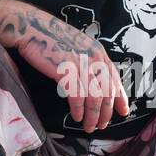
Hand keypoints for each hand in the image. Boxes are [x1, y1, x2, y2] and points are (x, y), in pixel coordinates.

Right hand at [13, 11, 128, 131]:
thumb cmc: (51, 38)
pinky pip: (77, 96)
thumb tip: (94, 82)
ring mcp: (80, 65)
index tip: (123, 111)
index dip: (120, 97)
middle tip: (102, 125)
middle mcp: (93, 58)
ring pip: (94, 97)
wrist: (32, 28)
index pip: (114, 79)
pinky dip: (79, 110)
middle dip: (106, 112)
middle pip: (106, 92)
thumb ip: (88, 61)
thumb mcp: (78, 46)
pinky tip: (77, 117)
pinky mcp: (66, 71)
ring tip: (89, 127)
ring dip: (93, 116)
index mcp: (98, 52)